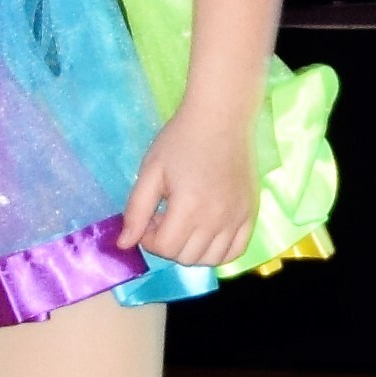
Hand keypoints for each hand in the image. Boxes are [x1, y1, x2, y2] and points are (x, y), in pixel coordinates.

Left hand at [118, 101, 257, 269]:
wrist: (221, 117)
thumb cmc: (180, 140)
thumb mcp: (150, 172)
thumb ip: (136, 210)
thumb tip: (124, 245)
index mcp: (189, 207)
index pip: (164, 248)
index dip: (148, 238)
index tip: (149, 216)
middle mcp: (216, 219)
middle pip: (186, 258)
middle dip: (167, 244)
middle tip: (165, 217)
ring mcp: (237, 218)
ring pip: (210, 259)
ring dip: (191, 251)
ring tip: (185, 225)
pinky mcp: (251, 213)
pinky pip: (236, 251)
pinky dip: (219, 252)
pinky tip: (207, 233)